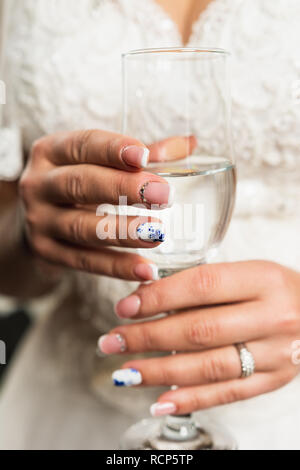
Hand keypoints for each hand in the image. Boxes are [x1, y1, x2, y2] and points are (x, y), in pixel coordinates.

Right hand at [19, 130, 195, 279]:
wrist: (40, 221)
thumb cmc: (79, 185)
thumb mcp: (99, 163)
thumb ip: (141, 155)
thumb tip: (188, 145)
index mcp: (51, 151)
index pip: (83, 145)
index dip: (113, 149)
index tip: (144, 156)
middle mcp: (39, 184)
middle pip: (81, 183)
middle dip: (124, 188)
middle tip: (164, 195)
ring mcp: (40, 221)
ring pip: (82, 227)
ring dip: (123, 231)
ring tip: (158, 233)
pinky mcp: (48, 252)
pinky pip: (85, 261)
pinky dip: (117, 267)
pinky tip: (146, 270)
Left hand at [99, 261, 299, 414]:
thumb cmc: (276, 290)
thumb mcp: (248, 273)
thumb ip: (204, 284)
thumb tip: (147, 298)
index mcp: (263, 279)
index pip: (202, 286)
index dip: (159, 297)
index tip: (127, 306)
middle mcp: (271, 316)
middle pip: (199, 329)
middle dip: (148, 336)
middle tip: (113, 340)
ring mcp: (275, 353)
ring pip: (209, 366)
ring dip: (160, 371)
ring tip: (126, 371)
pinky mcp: (274, 381)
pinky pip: (228, 393)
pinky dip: (191, 399)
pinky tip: (161, 401)